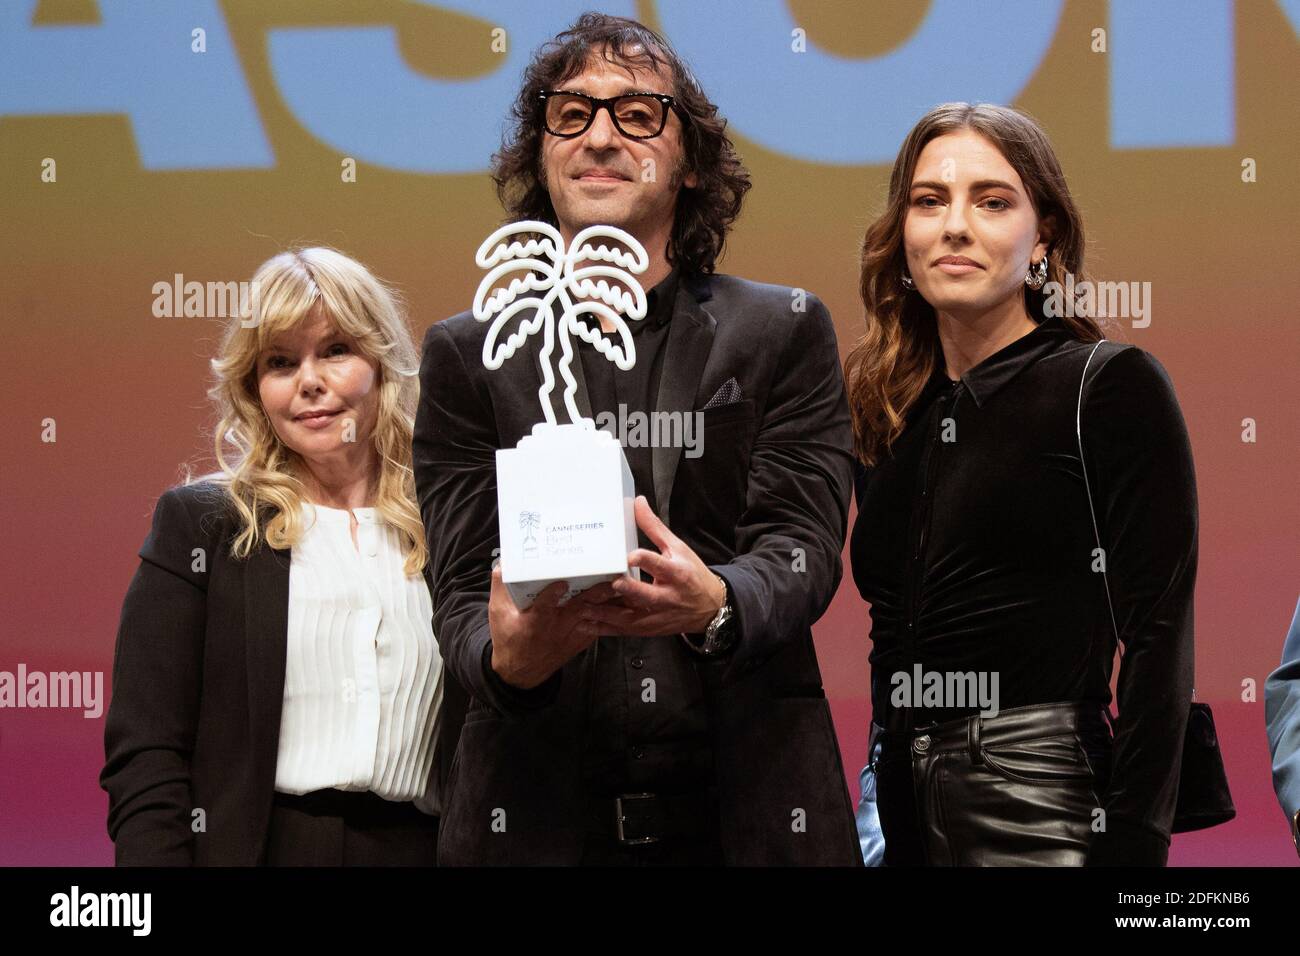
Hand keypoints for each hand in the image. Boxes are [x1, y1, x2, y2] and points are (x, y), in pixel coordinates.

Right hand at [487, 567, 617, 689]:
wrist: (522, 671)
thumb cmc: (510, 639)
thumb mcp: (498, 614)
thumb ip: (500, 589)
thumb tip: (502, 566)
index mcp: (535, 620)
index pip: (544, 605)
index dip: (552, 594)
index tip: (561, 583)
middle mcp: (556, 627)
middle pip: (578, 608)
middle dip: (595, 592)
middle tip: (611, 577)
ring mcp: (570, 635)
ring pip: (593, 616)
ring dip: (608, 603)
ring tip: (624, 587)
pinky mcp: (579, 640)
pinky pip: (597, 627)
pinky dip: (609, 616)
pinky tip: (622, 602)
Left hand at [585, 495, 725, 637]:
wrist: (710, 608)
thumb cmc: (692, 575)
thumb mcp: (678, 548)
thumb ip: (654, 527)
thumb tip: (637, 502)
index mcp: (676, 573)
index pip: (660, 565)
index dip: (646, 560)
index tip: (631, 556)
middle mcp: (668, 597)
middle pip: (646, 596)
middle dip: (628, 591)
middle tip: (610, 584)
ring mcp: (657, 615)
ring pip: (631, 618)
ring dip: (607, 614)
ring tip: (584, 608)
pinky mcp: (649, 629)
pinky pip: (625, 631)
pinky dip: (605, 629)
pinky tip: (587, 624)